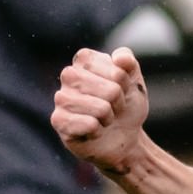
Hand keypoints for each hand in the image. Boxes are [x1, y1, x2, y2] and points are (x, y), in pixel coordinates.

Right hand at [50, 47, 150, 173]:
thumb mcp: (134, 80)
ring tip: (102, 117)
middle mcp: (69, 74)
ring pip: (102, 108)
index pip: (118, 72)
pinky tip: (92, 130)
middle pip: (111, 90)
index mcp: (85, 59)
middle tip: (112, 106)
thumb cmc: (125, 103)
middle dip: (119, 103)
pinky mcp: (58, 120)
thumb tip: (120, 58)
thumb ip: (129, 62)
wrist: (122, 135)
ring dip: (109, 117)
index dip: (126, 85)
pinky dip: (98, 131)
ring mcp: (61, 97)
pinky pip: (89, 124)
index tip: (121, 89)